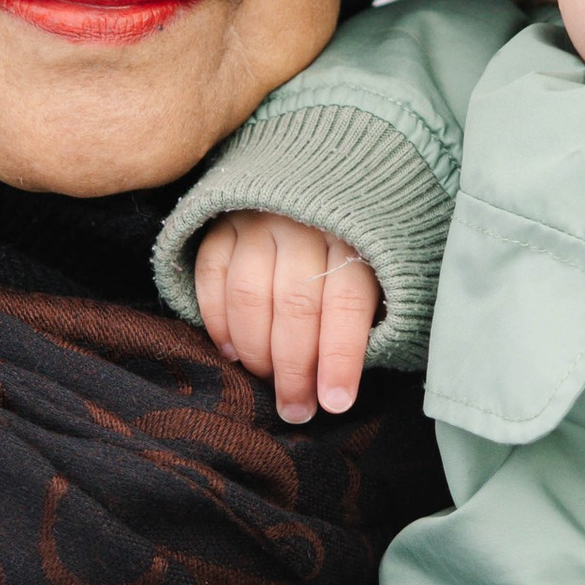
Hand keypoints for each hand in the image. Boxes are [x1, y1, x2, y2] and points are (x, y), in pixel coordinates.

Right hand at [193, 212, 383, 422]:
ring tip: (263, 379)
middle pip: (295, 306)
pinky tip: (230, 350)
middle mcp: (304, 224)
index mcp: (353, 237)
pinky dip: (217, 321)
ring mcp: (258, 220)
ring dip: (254, 351)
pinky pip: (211, 276)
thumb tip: (340, 382)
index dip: (340, 357)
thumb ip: (361, 314)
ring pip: (249, 296)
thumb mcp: (372, 267)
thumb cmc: (349, 240)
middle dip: (293, 370)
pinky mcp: (221, 222)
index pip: (345, 303)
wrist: (310, 175)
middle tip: (294, 409)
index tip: (335, 402)